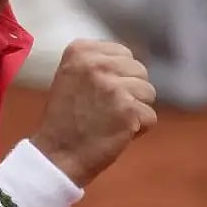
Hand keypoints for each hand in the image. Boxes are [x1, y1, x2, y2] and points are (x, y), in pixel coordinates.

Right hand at [29, 40, 156, 186]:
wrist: (57, 155)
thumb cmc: (66, 119)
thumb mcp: (71, 76)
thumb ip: (98, 62)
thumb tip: (131, 61)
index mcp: (80, 50)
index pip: (123, 53)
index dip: (117, 77)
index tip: (97, 94)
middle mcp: (96, 63)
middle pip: (139, 70)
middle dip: (129, 91)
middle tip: (104, 110)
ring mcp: (113, 86)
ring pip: (148, 92)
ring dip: (135, 110)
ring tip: (109, 121)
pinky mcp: (128, 110)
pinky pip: (150, 116)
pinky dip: (138, 130)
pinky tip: (115, 133)